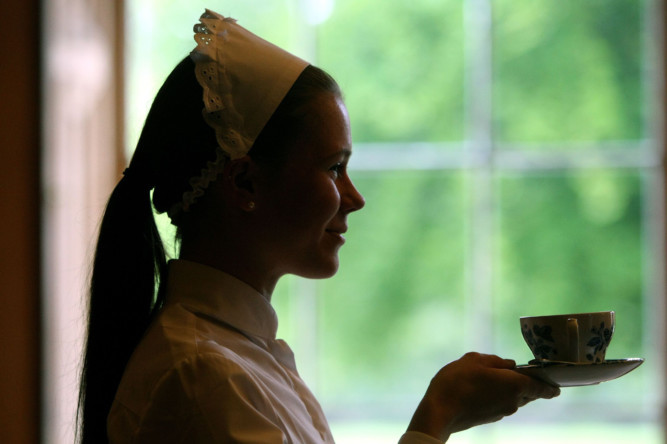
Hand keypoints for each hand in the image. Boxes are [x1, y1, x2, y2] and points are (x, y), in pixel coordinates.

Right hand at [406, 352, 559, 441]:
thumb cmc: (458, 381)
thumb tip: (509, 364)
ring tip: (497, 377)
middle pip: (528, 393)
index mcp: (515, 385)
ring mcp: (502, 412)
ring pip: (514, 398)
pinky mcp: (490, 417)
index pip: (541, 387)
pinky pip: (502, 403)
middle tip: (524, 374)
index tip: (556, 385)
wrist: (440, 410)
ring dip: (511, 389)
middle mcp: (513, 401)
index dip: (549, 384)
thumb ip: (496, 360)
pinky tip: (485, 388)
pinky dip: (499, 396)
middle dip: (529, 384)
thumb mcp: (475, 360)